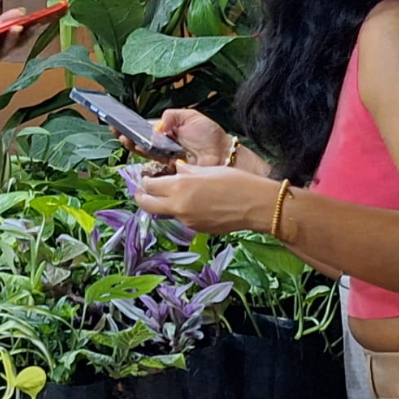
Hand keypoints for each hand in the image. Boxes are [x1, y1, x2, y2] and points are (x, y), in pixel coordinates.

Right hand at [119, 108, 229, 166]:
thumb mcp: (191, 117)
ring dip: (132, 144)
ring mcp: (164, 156)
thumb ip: (172, 116)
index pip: (144, 127)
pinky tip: (138, 149)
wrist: (223, 154)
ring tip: (126, 138)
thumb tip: (157, 126)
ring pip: (143, 151)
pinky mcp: (168, 169)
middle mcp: (162, 143)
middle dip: (126, 134)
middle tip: (117, 130)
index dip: (131, 125)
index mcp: (167, 130)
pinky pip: (152, 164)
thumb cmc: (210, 135)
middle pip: (139, 139)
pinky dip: (144, 156)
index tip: (117, 121)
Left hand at [133, 162, 274, 234]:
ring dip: (163, 204)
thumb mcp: (208, 169)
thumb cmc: (236, 182)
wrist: (256, 205)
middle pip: (147, 205)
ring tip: (172, 196)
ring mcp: (187, 220)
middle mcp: (179, 205)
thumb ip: (188, 171)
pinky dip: (181, 211)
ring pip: (165, 212)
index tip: (146, 178)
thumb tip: (177, 170)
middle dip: (142, 197)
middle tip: (142, 192)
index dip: (145, 181)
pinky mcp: (197, 229)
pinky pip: (182, 218)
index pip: (149, 186)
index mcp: (180, 186)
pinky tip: (194, 204)